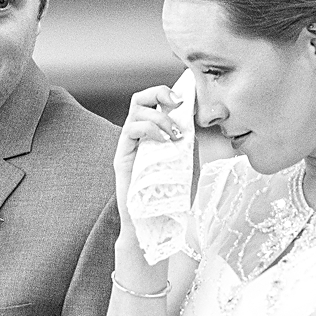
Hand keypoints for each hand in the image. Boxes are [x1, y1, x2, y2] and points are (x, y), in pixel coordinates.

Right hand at [112, 83, 188, 225]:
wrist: (159, 223)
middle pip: (141, 98)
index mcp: (154, 134)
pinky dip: (150, 129)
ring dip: (160, 116)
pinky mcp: (122, 157)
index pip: (154, 102)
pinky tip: (164, 141)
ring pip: (136, 110)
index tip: (186, 98)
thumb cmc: (174, 197)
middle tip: (177, 103)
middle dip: (160, 92)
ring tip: (175, 134)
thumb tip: (193, 120)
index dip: (168, 93)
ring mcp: (129, 145)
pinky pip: (131, 130)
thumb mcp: (189, 163)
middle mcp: (140, 136)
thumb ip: (190, 142)